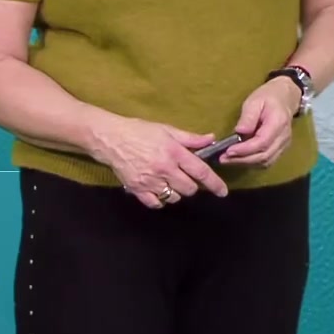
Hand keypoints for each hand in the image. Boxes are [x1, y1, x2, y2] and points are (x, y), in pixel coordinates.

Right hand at [89, 116, 228, 207]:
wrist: (111, 139)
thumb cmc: (140, 131)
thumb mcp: (167, 130)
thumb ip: (190, 138)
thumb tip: (211, 139)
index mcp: (174, 153)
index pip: (200, 172)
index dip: (214, 183)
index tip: (222, 192)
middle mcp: (164, 169)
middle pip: (189, 188)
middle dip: (192, 185)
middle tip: (186, 177)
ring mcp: (150, 181)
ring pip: (174, 197)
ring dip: (177, 192)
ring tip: (171, 181)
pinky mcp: (137, 189)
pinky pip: (156, 203)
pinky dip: (160, 199)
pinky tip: (159, 189)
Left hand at [221, 77, 299, 167]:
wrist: (285, 98)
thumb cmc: (268, 97)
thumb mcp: (255, 101)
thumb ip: (248, 117)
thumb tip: (239, 132)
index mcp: (278, 123)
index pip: (262, 142)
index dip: (245, 150)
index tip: (228, 151)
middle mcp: (284, 137)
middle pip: (264, 156)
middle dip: (242, 160)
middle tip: (223, 159)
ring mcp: (284, 145)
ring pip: (266, 162)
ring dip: (246, 163)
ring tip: (228, 160)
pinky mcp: (280, 149)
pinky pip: (267, 161)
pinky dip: (252, 163)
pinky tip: (240, 159)